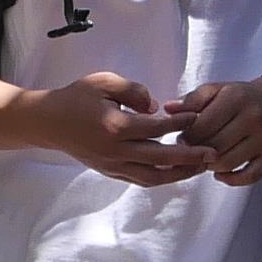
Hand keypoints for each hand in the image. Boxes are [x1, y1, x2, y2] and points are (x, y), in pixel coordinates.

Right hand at [0, 71, 211, 185]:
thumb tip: (156, 107)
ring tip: (199, 167)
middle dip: (190, 157)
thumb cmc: (75, 97)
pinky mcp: (110, 172)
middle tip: (213, 153)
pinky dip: (162, 178)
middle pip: (161, 159)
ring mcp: (113, 165)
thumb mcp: (103, 81)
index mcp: (115, 127)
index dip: (179, 124)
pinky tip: (176, 171)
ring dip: (179, 174)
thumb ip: (133, 91)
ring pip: (153, 177)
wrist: (48, 122)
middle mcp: (116, 151)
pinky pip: (141, 180)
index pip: (156, 129)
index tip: (197, 117)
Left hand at [167, 75, 261, 187]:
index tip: (182, 138)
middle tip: (190, 150)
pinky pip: (248, 177)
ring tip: (203, 158)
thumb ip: (191, 100)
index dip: (187, 136)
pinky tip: (219, 171)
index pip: (202, 126)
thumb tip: (168, 109)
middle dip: (196, 151)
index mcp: (236, 99)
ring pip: (227, 163)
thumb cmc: (239, 97)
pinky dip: (230, 179)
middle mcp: (254, 118)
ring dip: (210, 165)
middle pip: (214, 146)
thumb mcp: (215, 90)